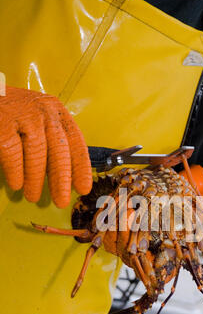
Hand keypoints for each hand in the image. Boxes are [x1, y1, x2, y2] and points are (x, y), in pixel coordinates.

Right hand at [0, 86, 91, 207]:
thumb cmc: (14, 117)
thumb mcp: (38, 124)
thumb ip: (51, 147)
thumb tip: (65, 181)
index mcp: (57, 113)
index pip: (76, 142)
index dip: (81, 168)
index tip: (83, 189)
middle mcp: (44, 111)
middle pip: (59, 150)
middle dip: (61, 180)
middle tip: (60, 202)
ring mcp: (23, 115)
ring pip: (36, 153)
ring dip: (35, 179)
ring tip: (32, 197)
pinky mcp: (2, 122)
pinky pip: (12, 152)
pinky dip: (15, 171)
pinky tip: (16, 184)